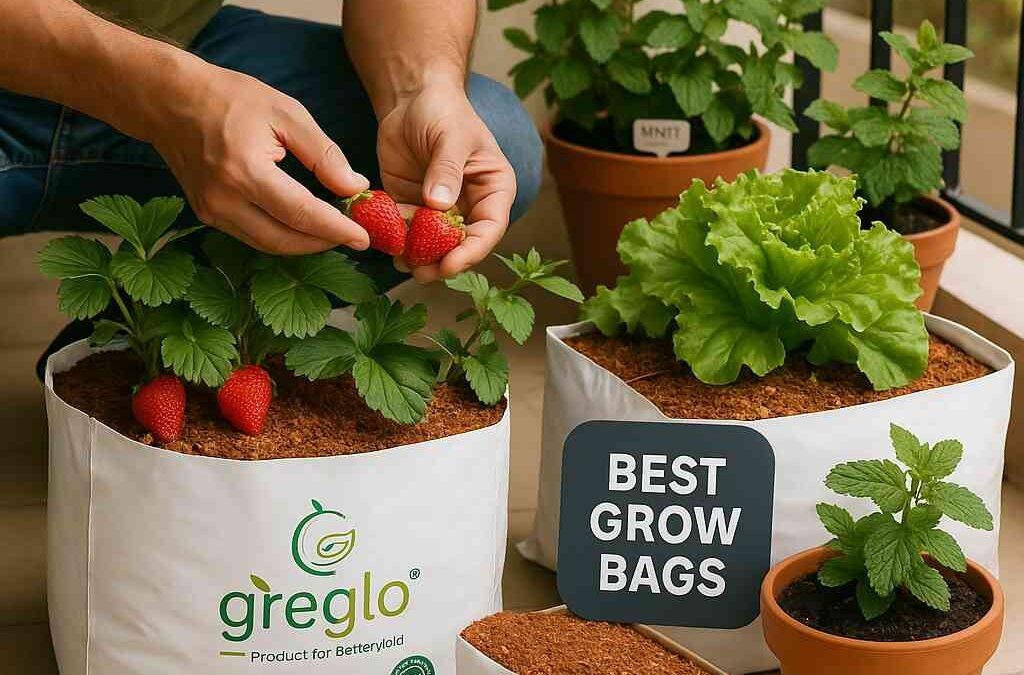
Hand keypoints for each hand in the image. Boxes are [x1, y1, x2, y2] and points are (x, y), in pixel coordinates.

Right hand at [147, 62, 370, 254]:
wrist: (169, 100)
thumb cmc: (230, 98)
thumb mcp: (286, 113)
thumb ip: (324, 154)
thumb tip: (354, 187)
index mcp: (245, 171)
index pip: (301, 213)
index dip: (336, 230)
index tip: (364, 238)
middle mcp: (224, 200)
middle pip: (284, 240)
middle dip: (323, 242)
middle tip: (353, 235)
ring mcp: (211, 211)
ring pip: (268, 244)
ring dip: (304, 243)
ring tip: (332, 230)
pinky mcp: (206, 215)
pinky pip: (252, 236)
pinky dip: (282, 235)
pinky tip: (303, 224)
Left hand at [377, 83, 515, 281]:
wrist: (411, 96)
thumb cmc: (443, 110)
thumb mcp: (450, 137)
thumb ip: (446, 170)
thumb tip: (440, 205)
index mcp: (493, 190)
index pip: (489, 229)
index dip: (471, 251)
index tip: (448, 264)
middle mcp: (470, 205)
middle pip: (461, 245)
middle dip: (441, 261)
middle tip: (420, 272)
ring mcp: (440, 209)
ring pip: (432, 244)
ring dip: (417, 256)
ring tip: (399, 261)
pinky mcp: (412, 206)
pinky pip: (405, 230)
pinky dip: (396, 239)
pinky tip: (384, 242)